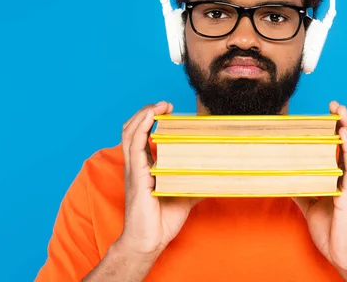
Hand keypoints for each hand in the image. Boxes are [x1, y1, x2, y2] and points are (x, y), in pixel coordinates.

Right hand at [115, 101, 201, 259]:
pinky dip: (141, 127)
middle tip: (165, 104)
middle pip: (132, 129)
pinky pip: (134, 145)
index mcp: (145, 168)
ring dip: (144, 114)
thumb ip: (196, 183)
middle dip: (146, 112)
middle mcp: (136, 165)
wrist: (148, 241)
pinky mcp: (136, 175)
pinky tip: (150, 117)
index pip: (142, 136)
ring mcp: (134, 169)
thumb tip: (215, 176)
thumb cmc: (162, 221)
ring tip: (159, 105)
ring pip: (130, 132)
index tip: (168, 110)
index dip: (150, 120)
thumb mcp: (185, 195)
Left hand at [293, 101, 346, 272]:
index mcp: (344, 180)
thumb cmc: (333, 232)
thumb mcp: (312, 207)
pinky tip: (344, 136)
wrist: (345, 255)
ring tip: (342, 112)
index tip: (333, 112)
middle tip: (337, 105)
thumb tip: (285, 180)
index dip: (343, 129)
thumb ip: (302, 191)